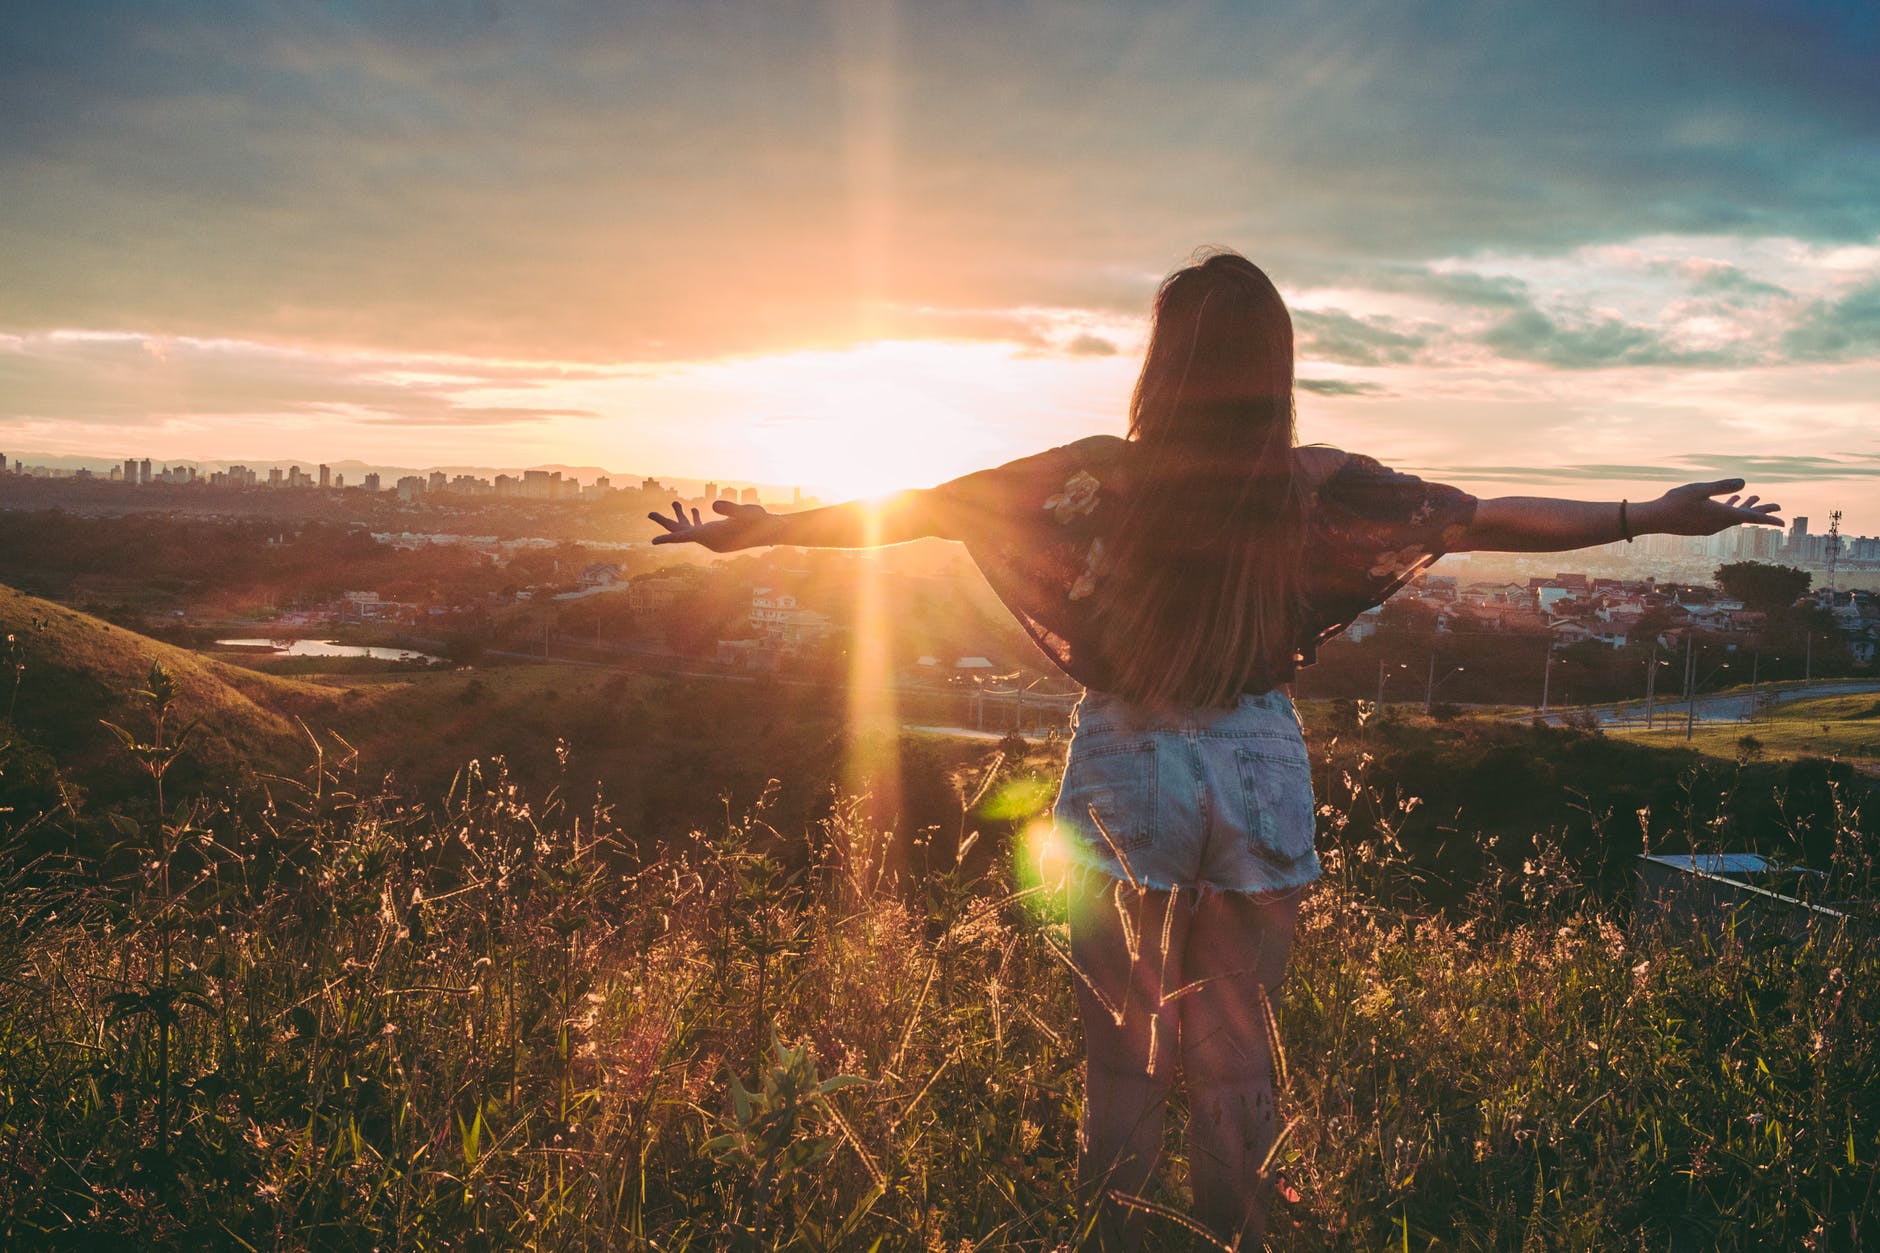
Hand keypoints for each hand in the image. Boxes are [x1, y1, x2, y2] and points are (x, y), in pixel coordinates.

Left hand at [646, 498, 778, 551]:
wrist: (772, 530)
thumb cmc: (760, 521)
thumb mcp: (747, 512)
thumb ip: (730, 508)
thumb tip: (713, 504)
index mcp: (713, 536)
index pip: (686, 538)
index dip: (668, 539)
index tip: (653, 541)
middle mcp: (710, 540)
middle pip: (682, 533)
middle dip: (666, 523)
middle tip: (649, 513)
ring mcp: (714, 537)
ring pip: (690, 528)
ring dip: (680, 516)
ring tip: (674, 502)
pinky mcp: (719, 533)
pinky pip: (700, 526)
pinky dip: (693, 518)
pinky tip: (691, 508)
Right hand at [1648, 479, 1782, 536]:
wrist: (1655, 519)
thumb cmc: (1675, 502)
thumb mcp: (1700, 489)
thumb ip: (1722, 486)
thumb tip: (1745, 483)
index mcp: (1722, 515)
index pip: (1751, 518)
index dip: (1768, 517)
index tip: (1783, 522)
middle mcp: (1719, 524)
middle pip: (1746, 517)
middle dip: (1761, 509)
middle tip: (1777, 505)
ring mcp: (1710, 526)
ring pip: (1734, 516)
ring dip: (1745, 507)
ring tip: (1756, 498)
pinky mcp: (1702, 526)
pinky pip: (1722, 517)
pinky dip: (1731, 509)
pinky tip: (1729, 502)